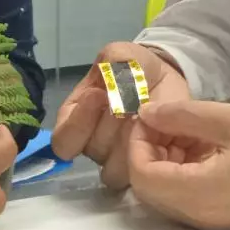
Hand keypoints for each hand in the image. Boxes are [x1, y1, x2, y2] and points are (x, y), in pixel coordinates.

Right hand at [50, 42, 189, 188]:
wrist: (165, 82)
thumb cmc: (135, 70)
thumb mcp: (120, 55)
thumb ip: (111, 61)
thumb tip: (108, 88)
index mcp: (75, 120)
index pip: (63, 140)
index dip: (80, 121)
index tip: (98, 95)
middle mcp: (92, 145)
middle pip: (94, 149)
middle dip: (114, 123)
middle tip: (131, 101)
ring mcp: (117, 162)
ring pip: (116, 166)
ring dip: (132, 139)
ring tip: (146, 116)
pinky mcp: (143, 169)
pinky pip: (140, 174)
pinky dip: (151, 151)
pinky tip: (159, 132)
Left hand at [127, 100, 229, 229]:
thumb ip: (185, 116)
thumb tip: (146, 114)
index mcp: (199, 195)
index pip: (141, 175)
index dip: (138, 142)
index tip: (152, 113)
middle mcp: (201, 216)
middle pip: (150, 188)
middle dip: (151, 150)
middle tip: (170, 118)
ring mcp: (215, 219)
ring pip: (170, 192)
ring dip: (169, 158)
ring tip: (190, 125)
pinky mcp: (229, 215)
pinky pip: (191, 195)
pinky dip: (188, 169)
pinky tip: (207, 142)